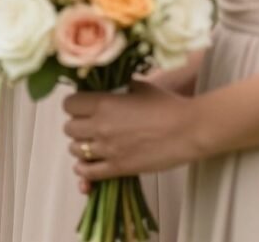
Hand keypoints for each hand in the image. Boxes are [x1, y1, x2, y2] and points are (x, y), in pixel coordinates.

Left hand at [63, 81, 201, 185]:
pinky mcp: (118, 167)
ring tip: (92, 144)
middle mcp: (100, 125)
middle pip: (68, 128)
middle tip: (88, 126)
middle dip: (77, 127)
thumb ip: (121, 88)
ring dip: (81, 147)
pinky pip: (88, 172)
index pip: (68, 105)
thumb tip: (115, 88)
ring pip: (75, 150)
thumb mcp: (140, 87)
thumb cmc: (168, 105)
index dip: (74, 106)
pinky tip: (89, 164)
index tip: (82, 108)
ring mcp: (107, 148)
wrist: (190, 130)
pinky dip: (84, 169)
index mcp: (103, 103)